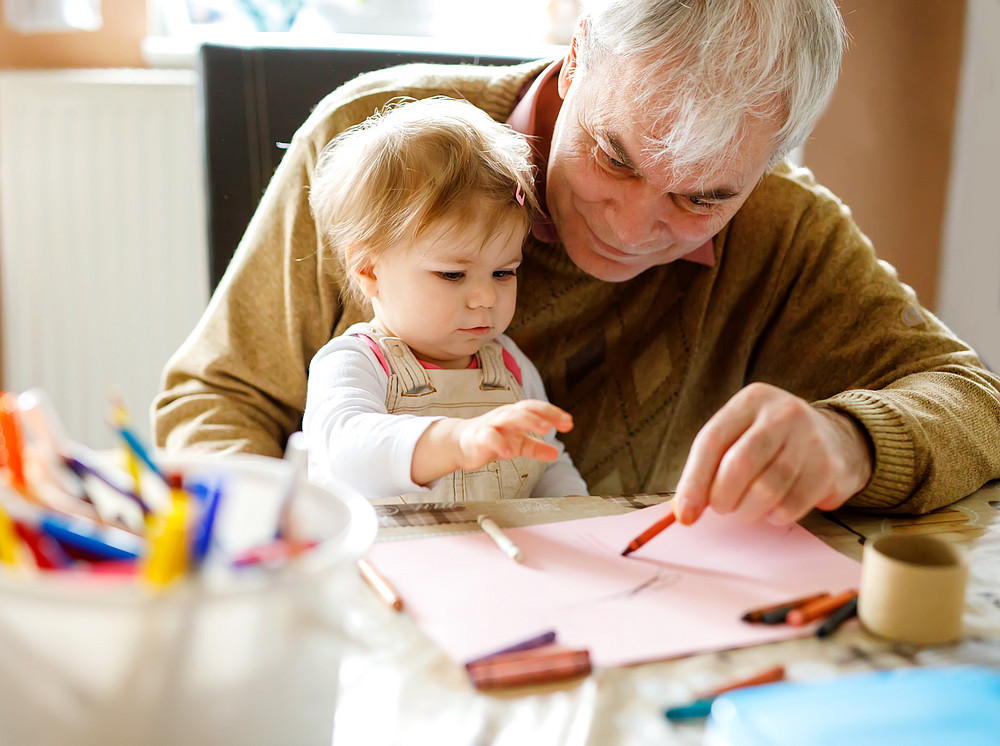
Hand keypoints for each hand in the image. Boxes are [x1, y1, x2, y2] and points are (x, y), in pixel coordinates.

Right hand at [411, 400, 572, 484]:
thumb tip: (556, 453)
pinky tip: (510, 453)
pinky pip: (489, 437)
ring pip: (509, 417)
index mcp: (515, 415)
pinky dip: (500, 444)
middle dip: (542, 415)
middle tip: (558, 424)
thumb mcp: (517, 443)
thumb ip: (535, 447)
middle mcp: (504, 416)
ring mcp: (491, 425)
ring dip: (528, 421)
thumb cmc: (491, 439)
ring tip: (544, 430)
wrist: (460, 444)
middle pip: (524, 409)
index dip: (553, 414)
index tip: (569, 423)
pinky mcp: (478, 438)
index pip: (536, 408)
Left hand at [673, 383, 871, 525]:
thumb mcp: (739, 436)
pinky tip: (773, 509)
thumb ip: (708, 467)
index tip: (684, 513)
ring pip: (766, 489)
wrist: (837, 439)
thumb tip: (684, 511)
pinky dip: (774, 516)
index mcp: (752, 400)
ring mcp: (810, 438)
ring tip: (746, 509)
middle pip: (739, 464)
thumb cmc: (772, 442)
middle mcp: (783, 413)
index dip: (693, 481)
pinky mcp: (829, 467)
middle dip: (722, 497)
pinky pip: (791, 506)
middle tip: (721, 508)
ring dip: (748, 510)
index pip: (712, 441)